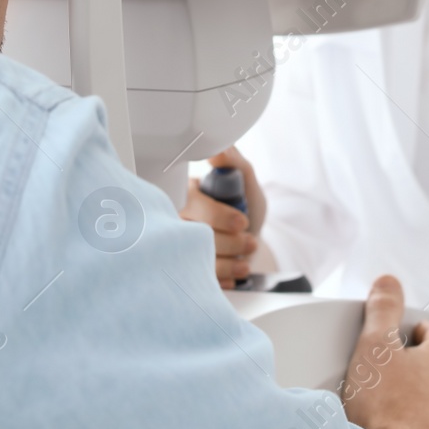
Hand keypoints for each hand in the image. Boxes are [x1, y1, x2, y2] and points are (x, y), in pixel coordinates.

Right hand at [178, 147, 266, 289]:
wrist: (251, 240)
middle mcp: (177, 219)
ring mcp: (180, 246)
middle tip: (251, 242)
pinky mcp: (188, 270)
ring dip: (229, 262)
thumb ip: (234, 162)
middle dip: (229, 242)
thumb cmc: (244, 207)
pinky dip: (222, 278)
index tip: (242, 222)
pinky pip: (199, 279)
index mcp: (186, 194)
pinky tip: (235, 272)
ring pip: (197, 259)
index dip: (218, 216)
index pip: (193, 204)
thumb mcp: (246, 180)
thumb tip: (217, 150)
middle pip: (194, 234)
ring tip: (247, 257)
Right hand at [341, 275, 428, 428]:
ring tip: (383, 402)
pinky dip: (415, 423)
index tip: (393, 335)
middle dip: (412, 364)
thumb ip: (383, 309)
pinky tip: (391, 427)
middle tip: (382, 371)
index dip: (412, 330)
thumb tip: (388, 283)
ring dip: (415, 395)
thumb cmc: (385, 410)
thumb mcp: (375, 346)